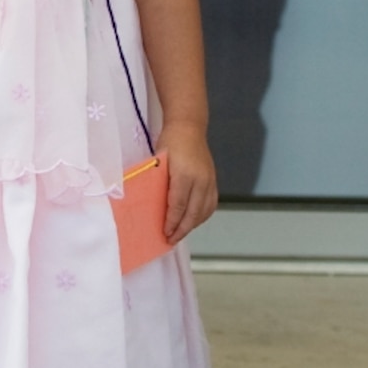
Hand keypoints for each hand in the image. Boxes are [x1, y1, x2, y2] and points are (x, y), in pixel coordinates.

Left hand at [156, 120, 218, 244]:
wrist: (189, 127)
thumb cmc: (169, 142)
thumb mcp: (159, 162)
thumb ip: (158, 183)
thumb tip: (154, 206)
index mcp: (184, 175)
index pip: (178, 205)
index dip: (172, 222)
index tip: (165, 233)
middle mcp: (201, 180)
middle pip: (193, 212)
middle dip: (182, 229)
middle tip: (171, 240)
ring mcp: (210, 181)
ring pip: (204, 211)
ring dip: (193, 225)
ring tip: (181, 232)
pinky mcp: (214, 180)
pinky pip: (211, 204)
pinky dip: (203, 215)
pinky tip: (194, 220)